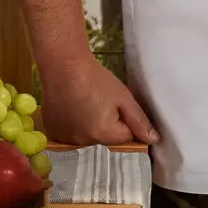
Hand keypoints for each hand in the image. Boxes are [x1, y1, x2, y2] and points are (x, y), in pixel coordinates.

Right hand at [39, 54, 158, 147]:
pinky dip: (73, 125)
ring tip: (84, 103)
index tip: (117, 104)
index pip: (125, 137)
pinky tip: (71, 108)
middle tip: (100, 101)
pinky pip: (70, 134)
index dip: (125, 120)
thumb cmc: (96, 79)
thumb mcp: (123, 98)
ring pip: (87, 137)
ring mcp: (65, 138)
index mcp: (103, 134)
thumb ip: (139, 121)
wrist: (63, 65)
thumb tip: (154, 140)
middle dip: (108, 125)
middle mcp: (83, 142)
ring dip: (89, 126)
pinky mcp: (53, 131)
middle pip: (105, 139)